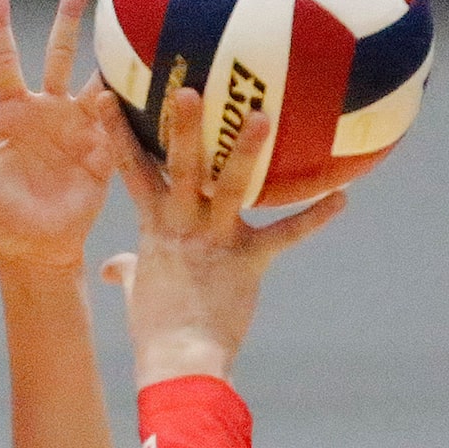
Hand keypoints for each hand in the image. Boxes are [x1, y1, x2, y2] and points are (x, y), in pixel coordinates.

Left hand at [0, 0, 112, 267]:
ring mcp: (79, 127)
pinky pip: (117, 119)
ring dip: (109, 52)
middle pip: (59, 52)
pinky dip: (123, 101)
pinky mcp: (103, 149)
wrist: (33, 248)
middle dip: (69, 17)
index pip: (4, 59)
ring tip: (131, 19)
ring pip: (95, 77)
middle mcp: (48, 110)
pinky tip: (137, 79)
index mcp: (13, 111)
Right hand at [95, 87, 344, 385]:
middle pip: (179, 167)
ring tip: (261, 116)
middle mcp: (182, 226)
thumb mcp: (136, 293)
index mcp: (154, 227)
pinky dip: (314, 218)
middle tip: (189, 88)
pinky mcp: (248, 261)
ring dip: (245, 151)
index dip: (116, 132)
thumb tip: (111, 268)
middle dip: (182, 127)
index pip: (131, 171)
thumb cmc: (156, 328)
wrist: (180, 359)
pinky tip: (342, 197)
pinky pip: (285, 236)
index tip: (106, 94)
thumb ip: (126, 271)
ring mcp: (215, 241)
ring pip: (231, 187)